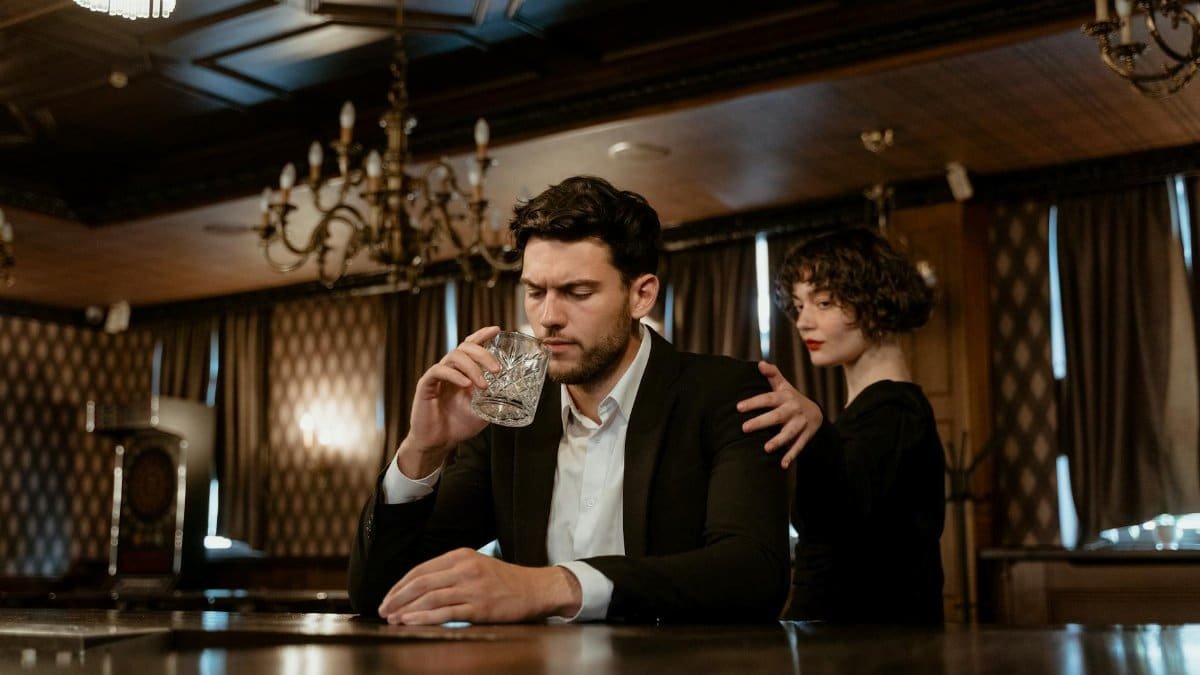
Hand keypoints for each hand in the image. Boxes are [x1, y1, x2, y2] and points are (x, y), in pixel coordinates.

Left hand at [377, 549, 582, 624]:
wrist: (536, 589)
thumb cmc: (504, 581)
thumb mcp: (477, 565)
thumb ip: (451, 572)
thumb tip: (418, 587)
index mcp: (461, 555)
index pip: (421, 569)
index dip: (400, 584)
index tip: (387, 597)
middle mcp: (465, 568)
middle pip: (421, 582)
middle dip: (397, 597)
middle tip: (383, 610)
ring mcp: (472, 588)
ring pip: (430, 597)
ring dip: (406, 609)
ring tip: (392, 619)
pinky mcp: (479, 607)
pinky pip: (445, 612)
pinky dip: (424, 617)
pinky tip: (410, 622)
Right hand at [396, 326, 501, 477]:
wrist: (438, 443)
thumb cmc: (458, 425)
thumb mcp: (483, 411)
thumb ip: (494, 399)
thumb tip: (515, 395)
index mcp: (462, 371)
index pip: (471, 346)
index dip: (482, 335)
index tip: (497, 330)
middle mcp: (450, 369)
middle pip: (465, 347)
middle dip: (483, 354)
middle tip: (498, 370)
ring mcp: (437, 376)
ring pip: (454, 356)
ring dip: (473, 368)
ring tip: (483, 385)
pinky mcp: (426, 385)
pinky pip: (439, 371)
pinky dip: (455, 375)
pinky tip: (466, 385)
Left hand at [737, 361, 822, 468]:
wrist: (816, 412)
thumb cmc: (791, 398)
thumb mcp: (784, 385)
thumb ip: (772, 374)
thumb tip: (760, 363)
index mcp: (785, 397)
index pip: (767, 399)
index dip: (753, 402)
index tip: (738, 408)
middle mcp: (793, 410)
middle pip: (776, 417)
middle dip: (761, 422)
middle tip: (744, 428)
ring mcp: (801, 423)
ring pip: (789, 433)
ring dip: (779, 441)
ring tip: (766, 448)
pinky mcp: (806, 435)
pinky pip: (799, 446)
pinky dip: (791, 456)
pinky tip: (783, 465)